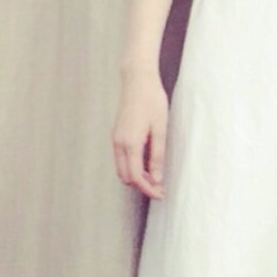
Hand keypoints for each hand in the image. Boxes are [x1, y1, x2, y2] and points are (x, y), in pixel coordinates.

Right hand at [112, 70, 168, 198]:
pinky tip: (147, 164)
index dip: (148, 189)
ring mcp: (115, 139)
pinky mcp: (117, 135)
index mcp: (130, 143)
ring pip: (121, 169)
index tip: (161, 195)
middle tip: (160, 187)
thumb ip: (157, 156)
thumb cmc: (152, 102)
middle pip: (125, 176)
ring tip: (156, 176)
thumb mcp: (160, 130)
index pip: (135, 177)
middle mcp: (118, 143)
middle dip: (141, 186)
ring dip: (136, 177)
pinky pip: (121, 159)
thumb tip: (157, 179)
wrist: (137, 81)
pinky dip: (132, 167)